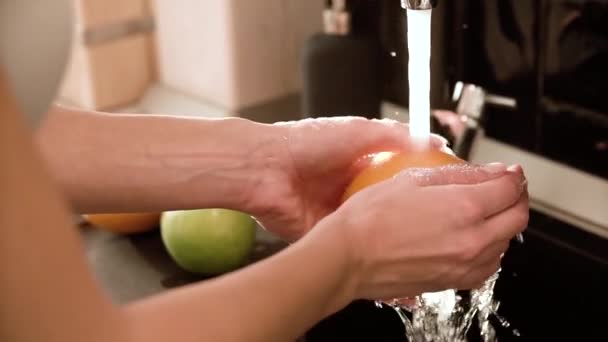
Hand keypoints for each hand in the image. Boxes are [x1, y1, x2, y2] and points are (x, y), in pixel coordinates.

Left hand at [252, 117, 448, 241]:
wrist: (265, 169)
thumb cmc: (304, 143)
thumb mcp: (360, 131)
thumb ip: (396, 136)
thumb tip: (432, 142)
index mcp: (358, 162)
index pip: (397, 175)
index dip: (418, 184)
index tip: (444, 193)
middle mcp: (350, 188)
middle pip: (387, 204)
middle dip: (407, 215)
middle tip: (437, 226)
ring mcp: (338, 212)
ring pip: (372, 227)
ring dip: (389, 235)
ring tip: (421, 244)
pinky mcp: (325, 232)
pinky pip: (351, 244)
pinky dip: (367, 250)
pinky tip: (389, 256)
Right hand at [323, 163, 527, 300]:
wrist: (348, 257)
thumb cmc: (369, 219)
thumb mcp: (412, 179)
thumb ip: (456, 175)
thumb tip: (485, 173)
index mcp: (464, 207)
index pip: (509, 188)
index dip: (513, 176)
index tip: (508, 172)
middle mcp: (472, 239)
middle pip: (518, 217)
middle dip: (517, 198)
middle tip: (505, 189)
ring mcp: (465, 265)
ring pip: (506, 243)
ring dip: (504, 224)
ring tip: (486, 212)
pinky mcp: (454, 281)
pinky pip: (488, 266)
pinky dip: (490, 249)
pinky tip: (473, 239)